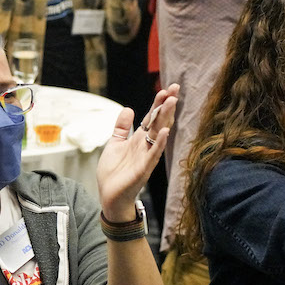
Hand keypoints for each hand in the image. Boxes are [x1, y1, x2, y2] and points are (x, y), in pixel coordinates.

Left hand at [97, 84, 178, 220]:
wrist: (109, 196)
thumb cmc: (114, 172)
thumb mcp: (115, 144)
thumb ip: (121, 128)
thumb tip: (129, 109)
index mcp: (139, 140)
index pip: (151, 117)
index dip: (158, 103)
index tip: (166, 88)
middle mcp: (145, 146)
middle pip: (158, 122)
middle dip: (166, 105)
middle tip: (175, 88)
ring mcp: (146, 157)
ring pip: (158, 135)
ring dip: (165, 119)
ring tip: (172, 102)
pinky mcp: (143, 170)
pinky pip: (153, 155)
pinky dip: (159, 143)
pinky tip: (164, 132)